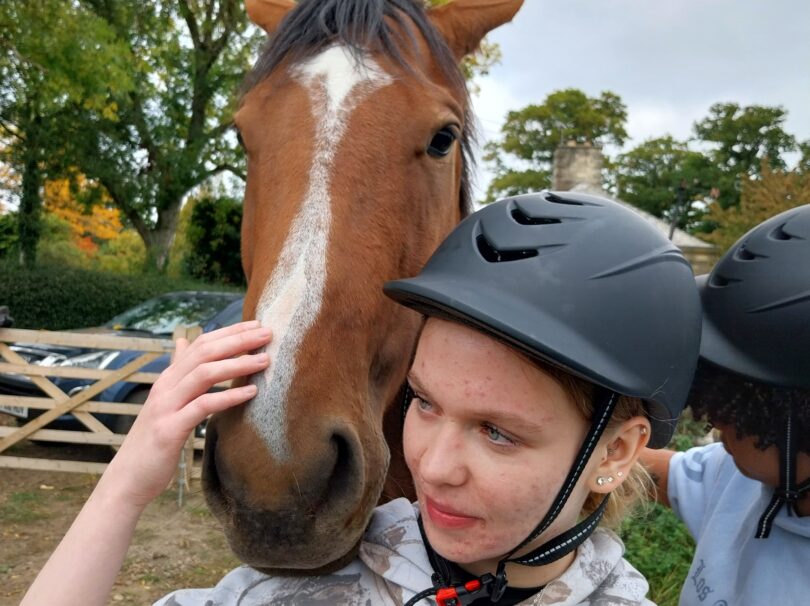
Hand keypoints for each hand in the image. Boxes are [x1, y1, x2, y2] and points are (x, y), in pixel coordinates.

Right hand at [106, 321, 271, 507]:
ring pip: (204, 374)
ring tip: (264, 361)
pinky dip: (228, 397)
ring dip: (237, 364)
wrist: (128, 478)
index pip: (201, 344)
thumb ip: (177, 373)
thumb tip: (182, 342)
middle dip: (238, 340)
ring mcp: (166, 406)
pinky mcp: (170, 429)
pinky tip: (251, 392)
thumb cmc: (154, 440)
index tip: (258, 325)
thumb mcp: (165, 400)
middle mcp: (166, 386)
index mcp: (168, 378)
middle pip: (205, 352)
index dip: (230, 332)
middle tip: (268, 333)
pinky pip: (203, 406)